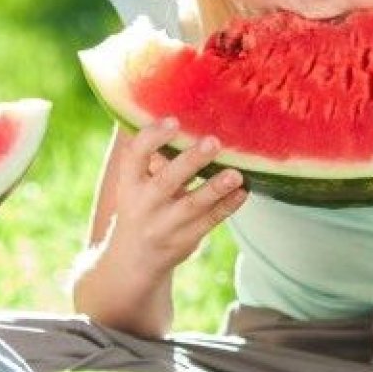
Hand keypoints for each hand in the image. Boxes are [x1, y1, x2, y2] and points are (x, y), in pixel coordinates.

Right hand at [102, 119, 246, 274]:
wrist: (133, 259)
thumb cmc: (140, 205)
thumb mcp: (134, 183)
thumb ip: (153, 156)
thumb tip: (184, 112)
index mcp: (129, 183)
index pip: (134, 156)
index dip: (152, 137)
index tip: (173, 121)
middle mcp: (144, 204)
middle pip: (166, 181)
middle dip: (190, 161)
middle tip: (214, 141)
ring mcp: (165, 225)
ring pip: (192, 206)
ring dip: (215, 188)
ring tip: (237, 174)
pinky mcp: (185, 240)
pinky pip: (210, 221)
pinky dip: (227, 206)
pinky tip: (243, 191)